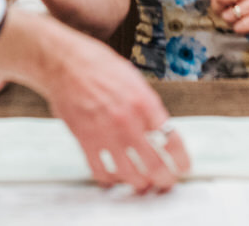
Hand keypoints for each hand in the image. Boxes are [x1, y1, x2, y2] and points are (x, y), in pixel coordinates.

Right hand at [0, 10, 190, 192]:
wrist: (64, 63)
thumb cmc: (98, 66)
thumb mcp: (134, 79)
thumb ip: (147, 106)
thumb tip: (159, 128)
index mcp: (145, 103)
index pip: (173, 140)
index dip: (182, 160)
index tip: (183, 167)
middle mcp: (128, 121)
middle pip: (155, 166)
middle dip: (165, 180)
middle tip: (165, 183)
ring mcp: (106, 134)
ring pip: (130, 175)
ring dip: (140, 185)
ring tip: (142, 185)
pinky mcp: (85, 141)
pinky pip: (101, 172)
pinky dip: (110, 180)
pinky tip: (113, 178)